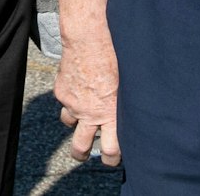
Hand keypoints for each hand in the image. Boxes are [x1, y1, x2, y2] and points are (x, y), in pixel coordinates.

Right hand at [54, 35, 121, 166]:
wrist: (89, 41)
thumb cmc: (115, 58)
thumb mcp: (128, 85)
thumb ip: (127, 104)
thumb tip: (138, 115)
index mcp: (110, 115)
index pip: (110, 150)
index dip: (112, 159)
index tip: (113, 159)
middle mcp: (89, 114)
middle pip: (80, 147)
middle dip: (81, 155)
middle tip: (85, 156)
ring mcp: (73, 104)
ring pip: (69, 123)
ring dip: (75, 121)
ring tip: (81, 115)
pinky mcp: (61, 93)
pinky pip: (64, 101)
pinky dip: (70, 98)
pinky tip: (78, 86)